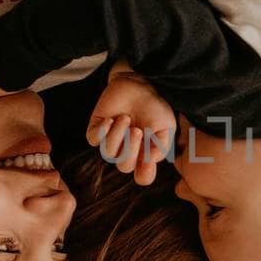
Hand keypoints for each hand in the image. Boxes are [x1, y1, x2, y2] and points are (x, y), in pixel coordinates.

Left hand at [88, 63, 175, 185]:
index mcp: (145, 154)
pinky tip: (111, 119)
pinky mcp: (97, 127)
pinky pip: (93, 140)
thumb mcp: (167, 127)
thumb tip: (149, 162)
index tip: (149, 160)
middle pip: (124, 166)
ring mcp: (111, 140)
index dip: (145, 174)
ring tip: (125, 118)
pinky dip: (102, 131)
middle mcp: (127, 150)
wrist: (142, 84)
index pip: (143, 177)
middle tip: (138, 130)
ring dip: (117, 136)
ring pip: (108, 153)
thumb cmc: (157, 107)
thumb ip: (161, 148)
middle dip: (130, 150)